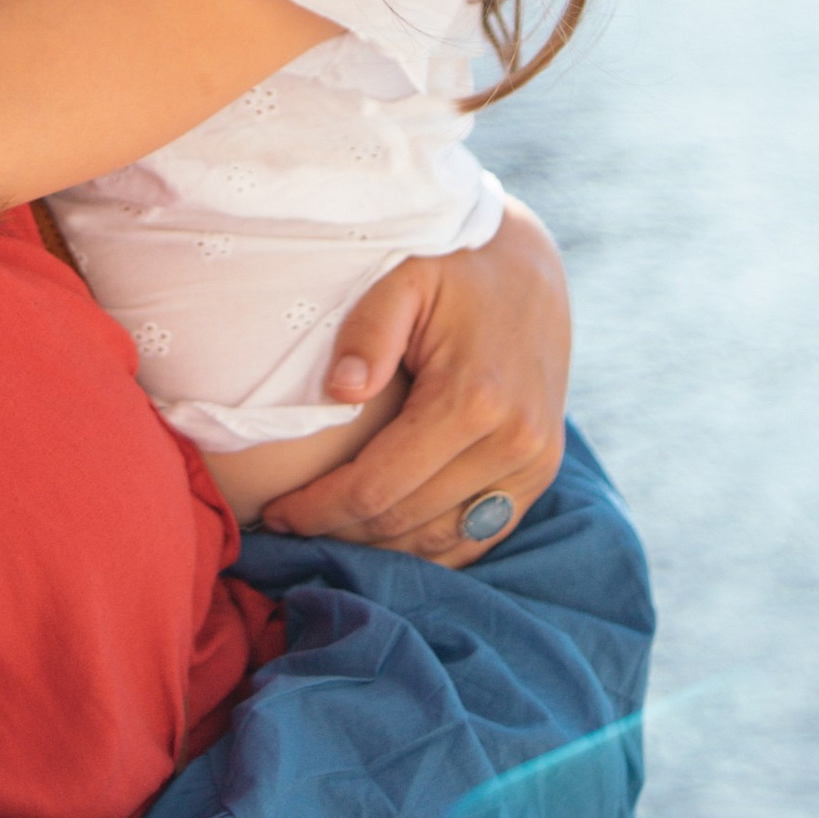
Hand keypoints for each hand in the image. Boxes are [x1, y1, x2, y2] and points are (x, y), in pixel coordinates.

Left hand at [262, 198, 571, 564]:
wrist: (529, 266)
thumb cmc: (452, 267)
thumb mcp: (403, 279)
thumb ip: (369, 332)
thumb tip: (340, 392)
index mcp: (473, 398)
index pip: (377, 486)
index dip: (319, 510)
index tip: (276, 515)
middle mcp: (513, 441)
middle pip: (405, 521)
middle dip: (339, 533)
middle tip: (289, 528)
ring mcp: (535, 463)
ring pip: (442, 541)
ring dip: (381, 550)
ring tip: (328, 535)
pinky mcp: (542, 471)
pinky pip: (479, 535)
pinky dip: (428, 547)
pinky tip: (382, 538)